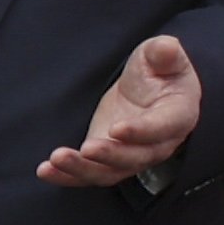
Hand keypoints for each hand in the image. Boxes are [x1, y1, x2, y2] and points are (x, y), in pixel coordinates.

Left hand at [37, 35, 201, 187]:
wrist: (148, 91)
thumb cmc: (159, 71)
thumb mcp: (162, 55)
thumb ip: (165, 53)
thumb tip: (167, 47)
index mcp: (178, 115)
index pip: (163, 127)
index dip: (142, 131)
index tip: (116, 129)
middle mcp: (159, 143)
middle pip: (137, 157)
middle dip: (110, 155)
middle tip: (87, 148)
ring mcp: (132, 156)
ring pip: (110, 171)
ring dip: (82, 169)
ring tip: (56, 159)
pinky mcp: (107, 161)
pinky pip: (90, 175)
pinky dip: (67, 177)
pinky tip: (45, 170)